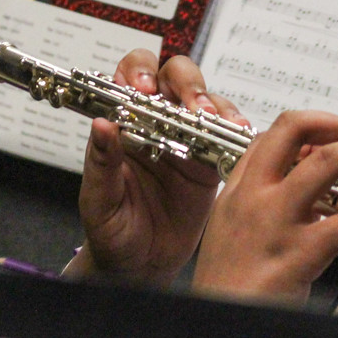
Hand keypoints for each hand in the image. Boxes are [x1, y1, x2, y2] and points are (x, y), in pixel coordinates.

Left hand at [75, 51, 247, 284]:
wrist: (139, 265)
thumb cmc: (111, 229)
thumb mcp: (99, 199)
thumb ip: (101, 163)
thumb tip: (101, 124)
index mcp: (122, 123)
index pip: (129, 77)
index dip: (138, 72)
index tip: (143, 89)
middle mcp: (155, 123)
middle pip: (173, 77)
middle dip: (185, 81)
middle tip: (191, 104)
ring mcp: (186, 139)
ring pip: (204, 101)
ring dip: (213, 104)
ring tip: (215, 122)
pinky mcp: (210, 162)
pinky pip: (227, 136)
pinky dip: (235, 130)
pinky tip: (238, 135)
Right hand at [193, 110, 337, 303]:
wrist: (222, 317)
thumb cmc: (228, 280)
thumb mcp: (231, 225)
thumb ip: (260, 198)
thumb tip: (301, 179)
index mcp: (237, 187)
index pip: (275, 134)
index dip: (313, 126)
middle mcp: (255, 195)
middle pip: (297, 131)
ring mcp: (277, 220)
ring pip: (328, 163)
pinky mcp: (302, 252)